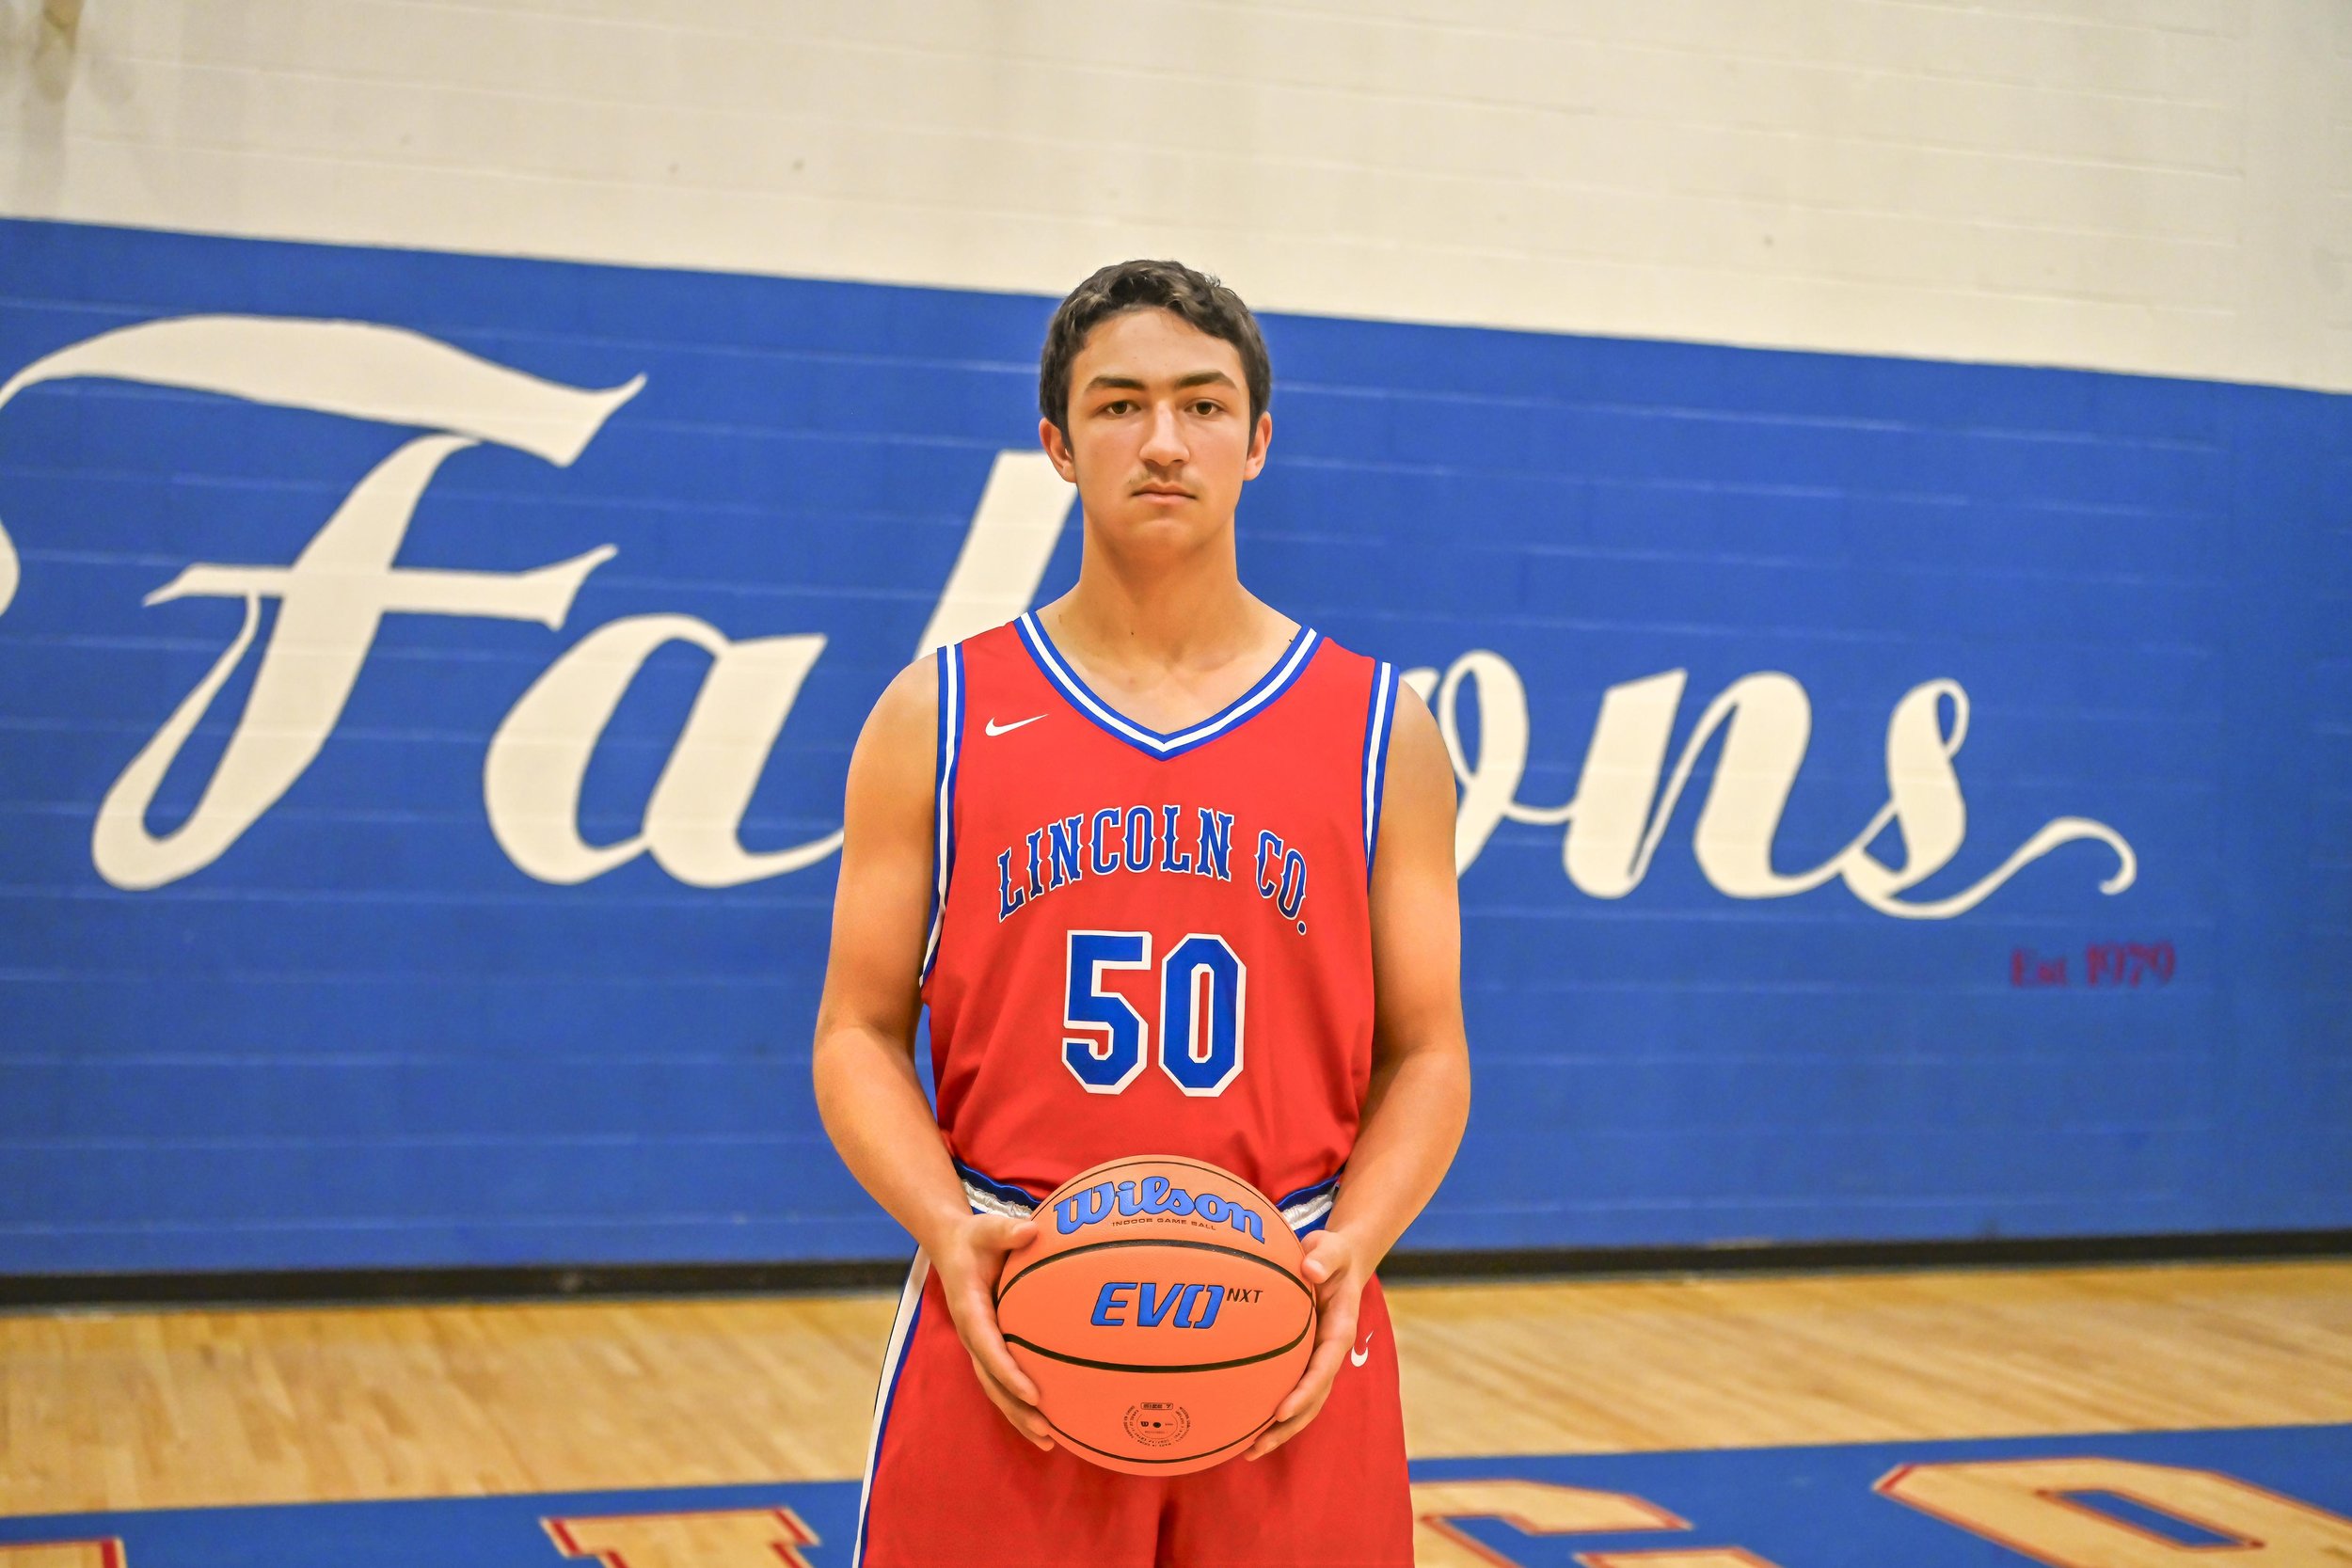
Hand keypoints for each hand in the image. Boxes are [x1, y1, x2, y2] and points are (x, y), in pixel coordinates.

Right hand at [926, 1210, 1054, 1451]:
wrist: (952, 1247)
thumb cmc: (975, 1238)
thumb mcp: (986, 1228)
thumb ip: (1007, 1230)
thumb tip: (1032, 1230)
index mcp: (969, 1310)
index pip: (988, 1348)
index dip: (1008, 1372)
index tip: (1032, 1393)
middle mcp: (972, 1334)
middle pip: (992, 1381)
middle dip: (1017, 1408)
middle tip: (1046, 1430)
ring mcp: (980, 1345)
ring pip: (996, 1389)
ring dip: (1019, 1416)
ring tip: (1050, 1440)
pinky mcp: (990, 1348)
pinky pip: (1004, 1381)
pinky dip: (1022, 1403)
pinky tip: (1050, 1422)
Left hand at [1246, 1228, 1367, 1459]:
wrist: (1341, 1262)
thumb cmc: (1332, 1255)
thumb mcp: (1332, 1249)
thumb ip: (1324, 1257)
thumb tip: (1309, 1268)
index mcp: (1340, 1330)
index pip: (1324, 1367)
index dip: (1304, 1392)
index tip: (1281, 1411)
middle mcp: (1329, 1352)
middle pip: (1313, 1398)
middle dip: (1288, 1425)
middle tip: (1256, 1445)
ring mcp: (1317, 1359)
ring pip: (1303, 1404)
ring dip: (1279, 1429)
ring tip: (1247, 1451)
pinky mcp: (1304, 1360)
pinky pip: (1290, 1389)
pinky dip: (1271, 1411)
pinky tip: (1242, 1423)